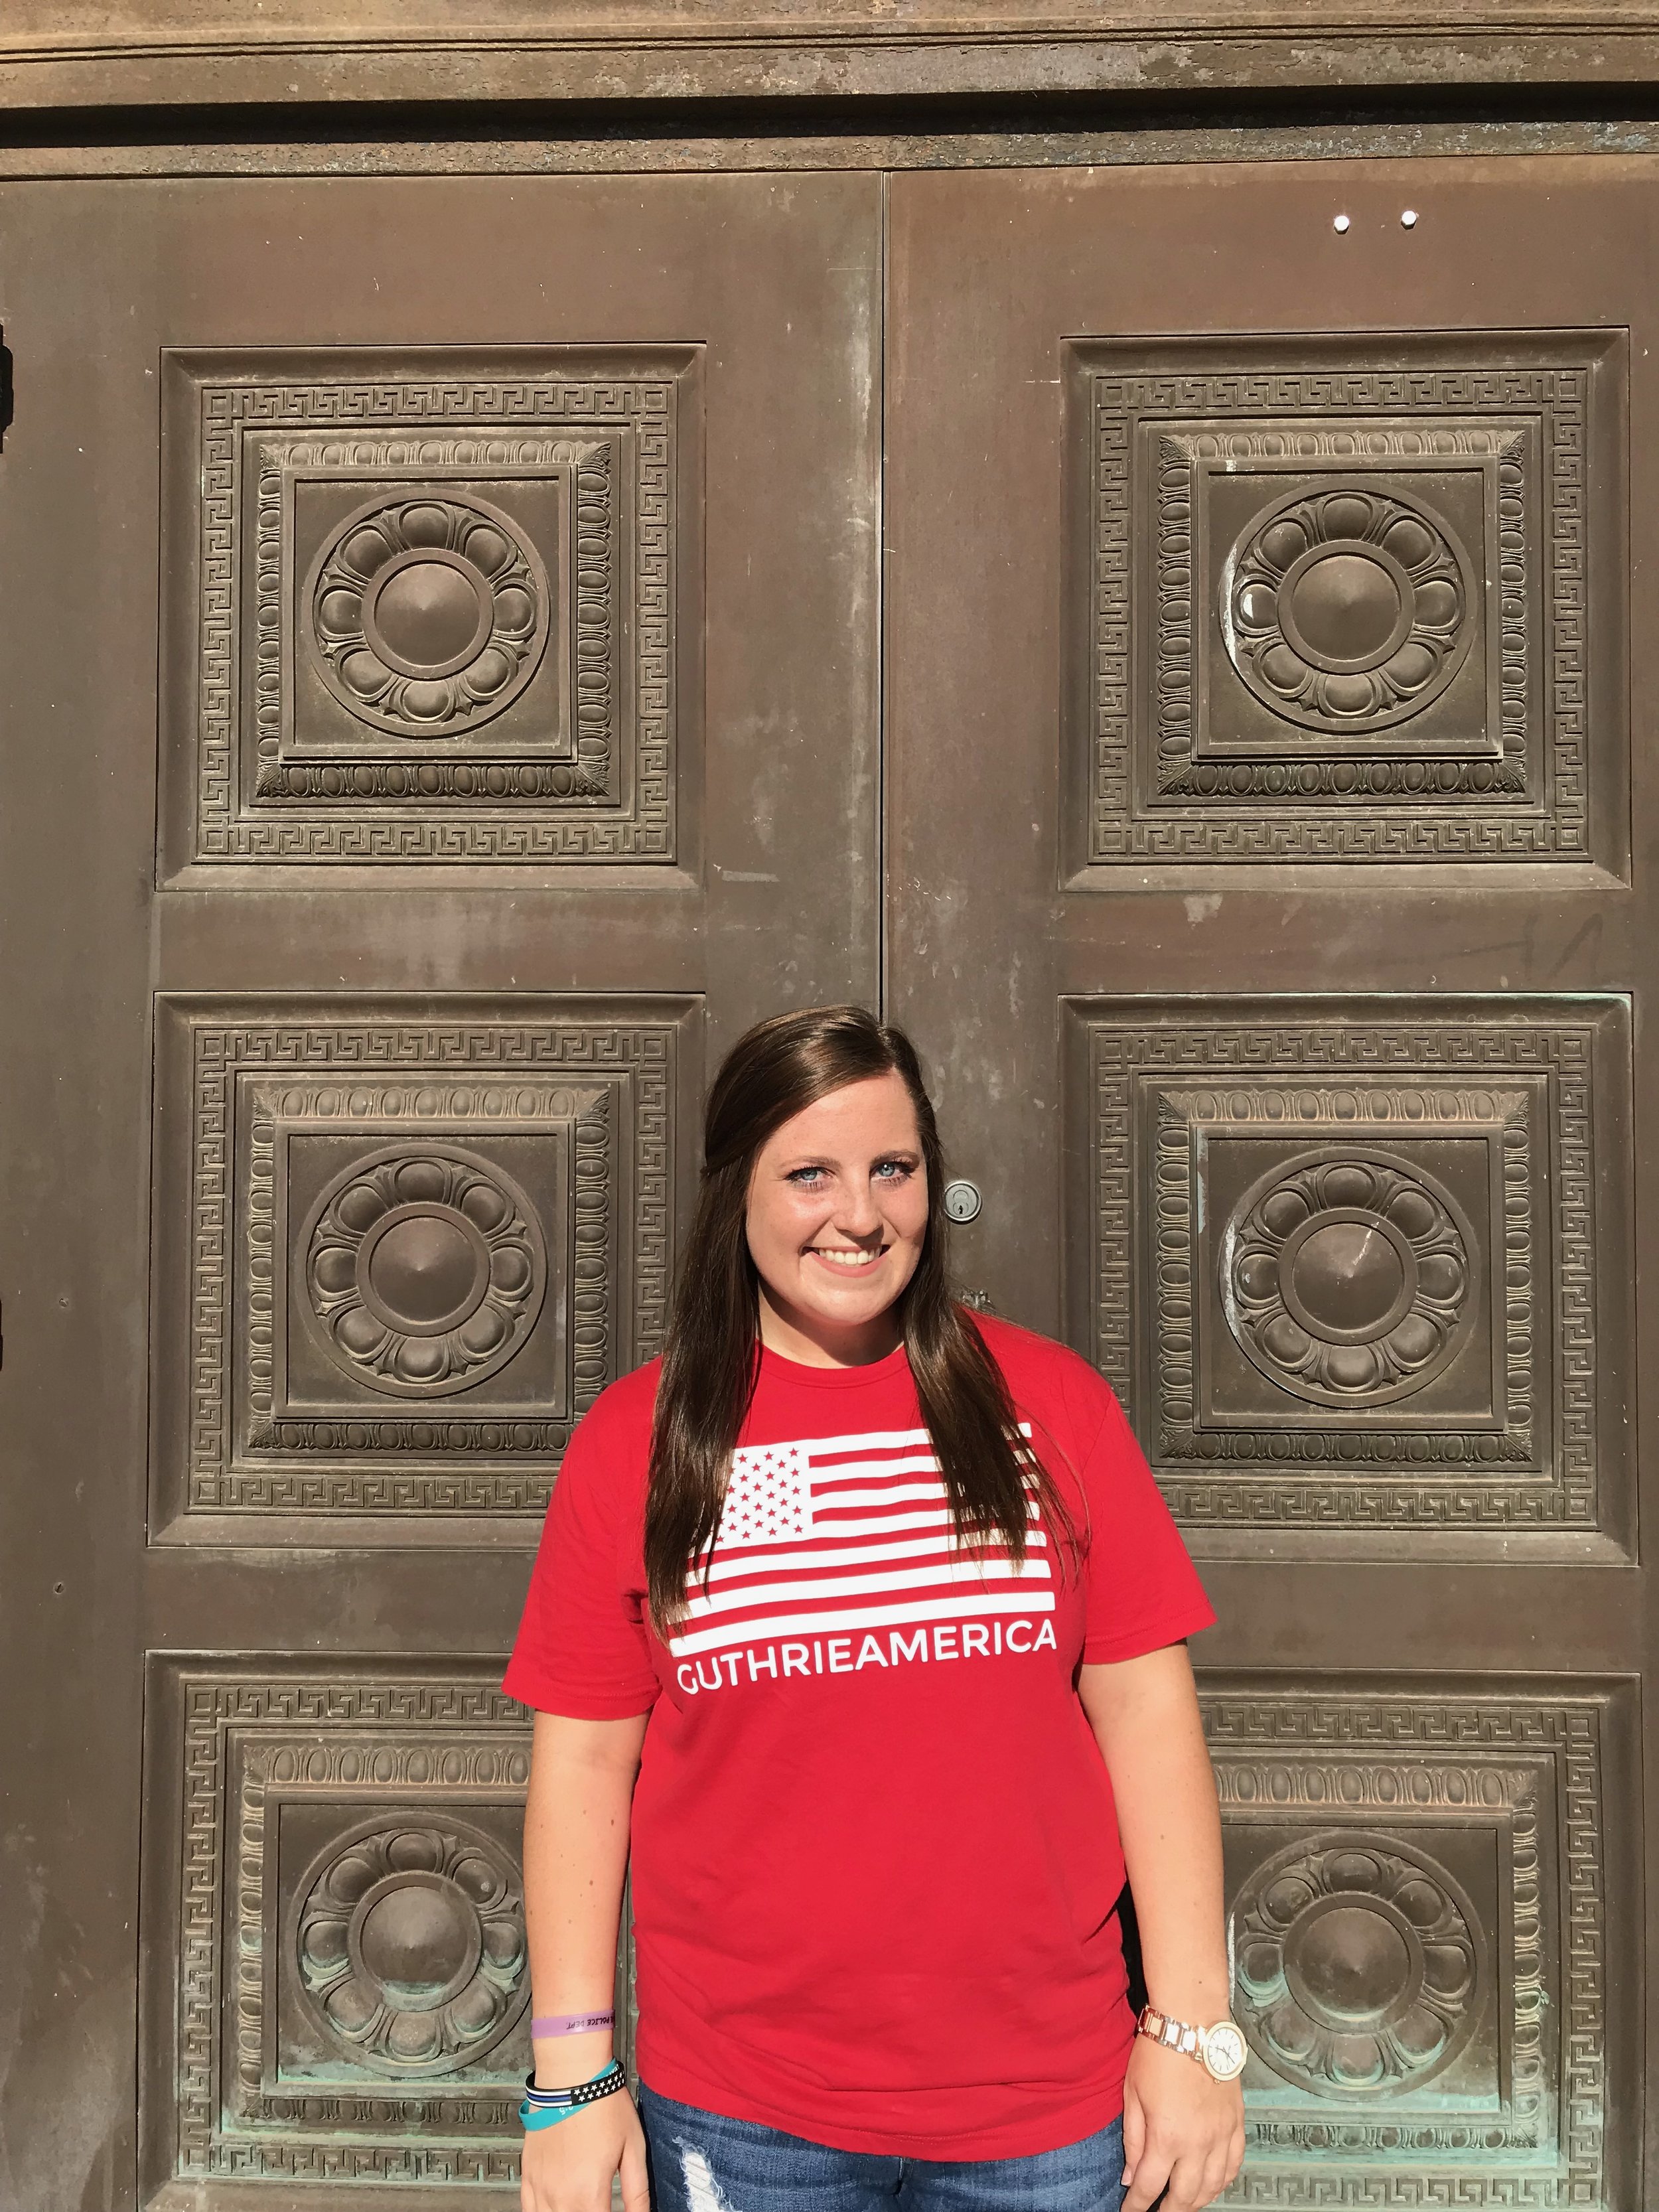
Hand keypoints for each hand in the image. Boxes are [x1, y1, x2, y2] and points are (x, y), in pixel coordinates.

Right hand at [521, 2086, 648, 2211]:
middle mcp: (561, 2196)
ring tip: (582, 2205)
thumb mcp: (634, 2148)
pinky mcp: (529, 2174)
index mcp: (590, 2193)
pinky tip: (556, 2208)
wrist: (571, 2076)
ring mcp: (540, 2187)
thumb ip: (638, 2192)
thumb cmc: (603, 2105)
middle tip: (598, 2205)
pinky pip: (529, 2209)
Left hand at [1120, 2034, 1244, 2211]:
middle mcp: (1198, 2143)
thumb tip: (1131, 2176)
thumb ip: (1133, 2139)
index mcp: (1166, 2136)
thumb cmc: (1157, 2052)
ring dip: (1197, 2201)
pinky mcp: (1237, 2123)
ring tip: (1182, 2204)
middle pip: (1185, 2196)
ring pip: (1213, 2186)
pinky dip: (1223, 2181)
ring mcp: (1221, 2135)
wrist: (1193, 2022)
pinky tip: (1212, 2184)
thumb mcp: (1131, 2094)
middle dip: (1169, 2210)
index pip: (1150, 2186)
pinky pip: (1235, 2164)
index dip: (1138, 2206)